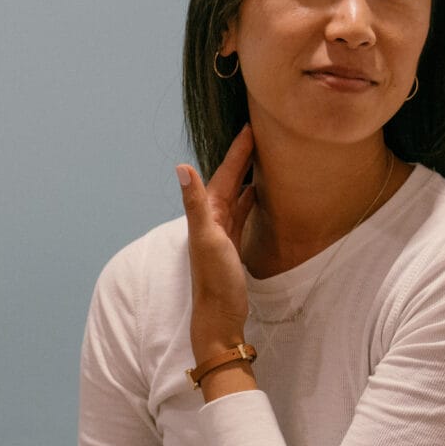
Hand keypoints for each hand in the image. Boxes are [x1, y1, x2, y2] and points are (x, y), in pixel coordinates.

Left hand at [177, 126, 257, 368]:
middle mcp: (211, 220)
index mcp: (207, 214)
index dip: (238, 151)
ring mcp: (222, 233)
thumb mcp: (207, 238)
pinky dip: (251, 199)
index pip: (224, 174)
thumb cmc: (215, 281)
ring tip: (263, 158)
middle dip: (243, 158)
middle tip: (261, 134)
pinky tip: (259, 194)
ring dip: (247, 176)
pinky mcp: (232, 245)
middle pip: (230, 181)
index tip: (251, 127)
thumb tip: (180, 167)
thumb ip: (195, 202)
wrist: (218, 318)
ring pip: (237, 195)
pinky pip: (242, 213)